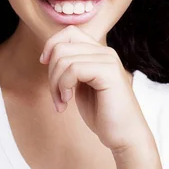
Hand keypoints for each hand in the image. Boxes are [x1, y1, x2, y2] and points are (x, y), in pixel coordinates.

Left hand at [40, 25, 150, 151]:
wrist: (124, 137)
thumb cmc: (102, 114)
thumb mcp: (80, 85)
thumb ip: (70, 67)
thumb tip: (48, 54)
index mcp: (99, 52)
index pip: (69, 32)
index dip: (51, 45)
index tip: (44, 65)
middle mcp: (105, 51)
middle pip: (61, 45)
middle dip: (51, 72)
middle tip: (56, 95)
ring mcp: (108, 60)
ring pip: (64, 58)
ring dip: (55, 83)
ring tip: (62, 102)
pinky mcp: (109, 72)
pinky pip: (73, 69)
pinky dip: (63, 86)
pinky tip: (67, 101)